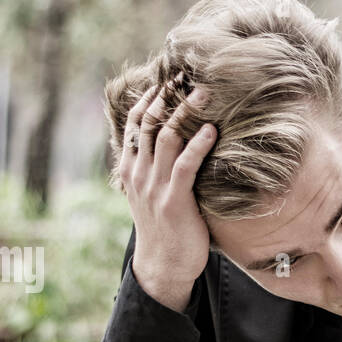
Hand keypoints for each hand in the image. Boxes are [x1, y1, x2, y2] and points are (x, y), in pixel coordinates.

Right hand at [119, 76, 217, 310]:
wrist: (163, 265)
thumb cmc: (166, 228)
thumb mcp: (153, 193)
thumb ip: (158, 168)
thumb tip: (176, 141)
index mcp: (131, 168)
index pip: (133, 123)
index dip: (148, 98)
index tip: (166, 79)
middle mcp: (138, 173)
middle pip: (148, 123)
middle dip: (167, 97)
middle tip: (186, 76)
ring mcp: (154, 187)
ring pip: (165, 138)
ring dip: (185, 113)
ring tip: (203, 94)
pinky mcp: (173, 201)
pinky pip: (184, 166)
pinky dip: (197, 145)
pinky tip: (210, 131)